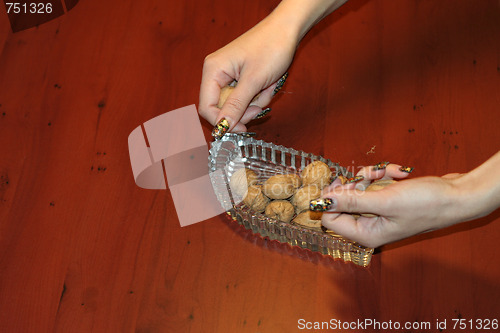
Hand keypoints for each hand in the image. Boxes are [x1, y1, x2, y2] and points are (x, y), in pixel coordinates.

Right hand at [199, 11, 297, 134]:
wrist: (287, 30)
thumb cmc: (270, 47)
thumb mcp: (254, 80)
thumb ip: (236, 105)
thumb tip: (222, 127)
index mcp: (213, 70)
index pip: (206, 107)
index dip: (222, 122)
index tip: (242, 128)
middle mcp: (216, 73)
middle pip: (222, 108)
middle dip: (244, 110)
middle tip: (260, 105)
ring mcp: (228, 76)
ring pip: (236, 105)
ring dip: (254, 103)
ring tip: (267, 87)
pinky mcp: (240, 78)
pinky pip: (245, 98)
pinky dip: (258, 96)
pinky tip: (267, 84)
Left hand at [318, 163, 476, 247]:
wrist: (458, 195)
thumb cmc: (426, 203)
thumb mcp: (385, 201)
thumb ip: (351, 201)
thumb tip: (322, 202)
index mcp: (366, 234)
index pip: (329, 218)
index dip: (332, 198)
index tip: (341, 181)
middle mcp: (370, 226)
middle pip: (343, 200)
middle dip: (357, 182)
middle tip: (370, 176)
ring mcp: (379, 212)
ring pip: (360, 188)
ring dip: (373, 175)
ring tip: (390, 173)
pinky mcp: (388, 200)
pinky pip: (375, 183)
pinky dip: (385, 174)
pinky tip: (400, 173)